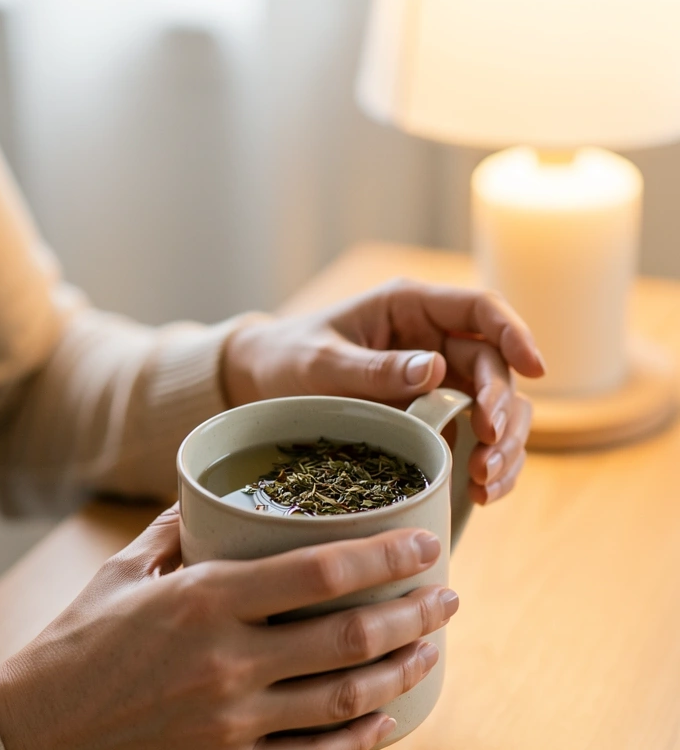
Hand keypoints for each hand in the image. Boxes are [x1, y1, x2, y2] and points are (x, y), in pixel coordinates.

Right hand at [0, 505, 457, 749]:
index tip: (423, 546)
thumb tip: (214, 495)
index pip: (319, 571)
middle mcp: (229, 660)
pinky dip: (360, 738)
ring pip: (343, 699)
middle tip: (447, 597)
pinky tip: (386, 717)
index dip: (383, 558)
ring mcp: (232, 722)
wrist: (33, 733)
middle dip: (411, 616)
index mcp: (206, 598)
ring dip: (400, 672)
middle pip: (347, 637)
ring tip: (432, 648)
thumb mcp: (126, 570)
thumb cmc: (78, 641)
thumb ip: (178, 528)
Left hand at [222, 279, 544, 505]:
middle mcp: (434, 339)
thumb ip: (375, 367)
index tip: (536, 369)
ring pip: (496, 406)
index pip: (480, 309)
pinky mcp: (432, 414)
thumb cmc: (289, 357)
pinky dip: (486, 462)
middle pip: (495, 366)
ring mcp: (438, 378)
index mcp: (411, 307)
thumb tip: (437, 371)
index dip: (515, 333)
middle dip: (503, 408)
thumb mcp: (322, 362)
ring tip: (485, 483)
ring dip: (504, 444)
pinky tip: (480, 493)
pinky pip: (474, 435)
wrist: (264, 382)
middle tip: (489, 447)